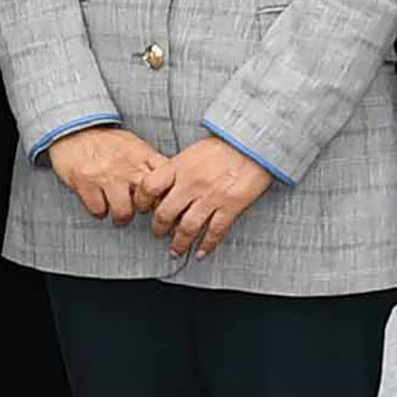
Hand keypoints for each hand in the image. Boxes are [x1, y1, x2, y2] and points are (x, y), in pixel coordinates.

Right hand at [45, 123, 169, 223]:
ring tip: (118, 211)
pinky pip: (99, 211)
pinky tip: (99, 202)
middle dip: (144, 209)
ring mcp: (107, 176)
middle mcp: (128, 166)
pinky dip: (99, 211)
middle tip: (137, 207)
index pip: (167, 178)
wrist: (74, 130)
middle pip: (149, 201)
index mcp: (143, 155)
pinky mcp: (86, 183)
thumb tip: (168, 184)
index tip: (161, 199)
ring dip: (121, 216)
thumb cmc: (106, 142)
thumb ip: (150, 163)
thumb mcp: (134, 146)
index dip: (167, 194)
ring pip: (124, 212)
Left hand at [151, 134, 273, 262]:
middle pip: (165, 213)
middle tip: (159, 233)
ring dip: (179, 243)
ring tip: (176, 250)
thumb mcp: (193, 151)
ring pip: (187, 228)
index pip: (149, 187)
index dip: (142, 201)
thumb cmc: (225, 145)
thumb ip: (178, 169)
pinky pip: (215, 231)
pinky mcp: (231, 206)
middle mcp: (191, 183)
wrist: (254, 144)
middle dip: (158, 228)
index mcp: (179, 167)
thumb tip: (165, 186)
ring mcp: (211, 196)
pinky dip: (206, 245)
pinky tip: (201, 252)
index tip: (143, 209)